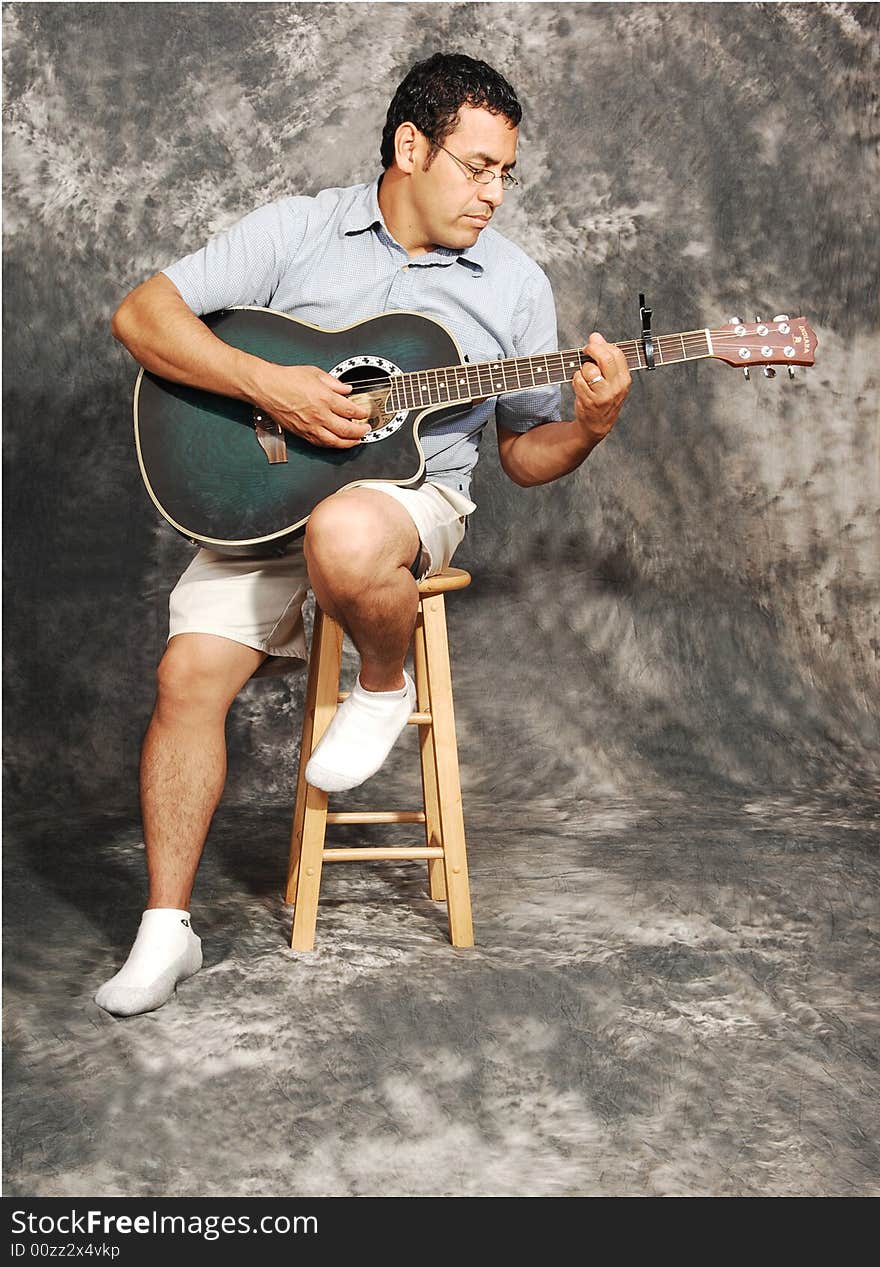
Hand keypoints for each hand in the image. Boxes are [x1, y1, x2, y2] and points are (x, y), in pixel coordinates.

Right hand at [255, 362, 372, 447]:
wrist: (267, 387)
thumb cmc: (286, 379)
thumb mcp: (315, 373)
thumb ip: (334, 382)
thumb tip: (346, 389)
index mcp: (325, 398)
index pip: (351, 410)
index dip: (361, 414)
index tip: (364, 413)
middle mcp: (320, 415)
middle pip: (347, 430)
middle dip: (360, 431)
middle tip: (366, 429)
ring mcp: (310, 426)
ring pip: (335, 441)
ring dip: (349, 443)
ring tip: (356, 441)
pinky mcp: (302, 433)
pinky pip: (321, 443)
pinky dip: (332, 445)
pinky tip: (337, 442)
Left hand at [571, 332, 630, 445]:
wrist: (597, 424)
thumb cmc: (603, 397)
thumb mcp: (611, 378)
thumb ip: (605, 357)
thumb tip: (595, 336)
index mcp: (624, 379)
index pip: (616, 353)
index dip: (602, 345)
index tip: (594, 345)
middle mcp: (616, 387)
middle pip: (604, 358)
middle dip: (592, 350)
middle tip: (585, 351)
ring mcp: (603, 395)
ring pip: (589, 369)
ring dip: (582, 369)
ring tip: (585, 376)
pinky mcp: (589, 400)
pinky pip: (578, 380)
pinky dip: (576, 379)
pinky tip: (580, 385)